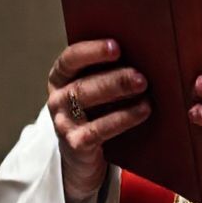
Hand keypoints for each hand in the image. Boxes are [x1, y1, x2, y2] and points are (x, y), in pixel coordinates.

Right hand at [47, 39, 150, 201]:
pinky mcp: (75, 144)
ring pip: (86, 102)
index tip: (116, 46)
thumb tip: (143, 53)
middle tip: (140, 75)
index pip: (70, 58)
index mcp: (61, 77)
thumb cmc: (98, 112)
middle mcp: (57, 98)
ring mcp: (63, 122)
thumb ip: (111, 70)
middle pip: (82, 83)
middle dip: (113, 77)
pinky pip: (97, 130)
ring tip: (143, 87)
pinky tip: (143, 111)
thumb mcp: (98, 89)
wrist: (84, 156)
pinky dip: (122, 118)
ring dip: (117, 92)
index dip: (92, 51)